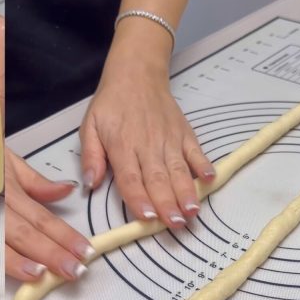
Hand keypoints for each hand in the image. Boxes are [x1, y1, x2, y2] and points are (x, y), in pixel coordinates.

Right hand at [2, 147, 93, 281]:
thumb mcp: (6, 160)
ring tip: (45, 276)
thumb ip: (36, 182)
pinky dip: (1, 261)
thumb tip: (66, 191)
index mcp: (8, 187)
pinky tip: (15, 273)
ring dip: (25, 262)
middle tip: (75, 270)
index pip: (41, 216)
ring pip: (3, 243)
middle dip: (52, 254)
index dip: (63, 234)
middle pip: (26, 233)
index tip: (84, 250)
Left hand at [80, 53, 214, 230]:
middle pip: (158, 179)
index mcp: (122, 145)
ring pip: (179, 170)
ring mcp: (169, 139)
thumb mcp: (90, 126)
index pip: (131, 178)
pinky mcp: (184, 133)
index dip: (140, 199)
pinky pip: (196, 151)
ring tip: (192, 212)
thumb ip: (90, 156)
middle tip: (176, 225)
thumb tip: (90, 183)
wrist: (136, 74)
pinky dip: (204, 165)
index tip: (147, 218)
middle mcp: (148, 145)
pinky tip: (209, 180)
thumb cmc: (111, 103)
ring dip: (187, 192)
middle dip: (168, 204)